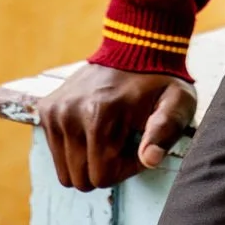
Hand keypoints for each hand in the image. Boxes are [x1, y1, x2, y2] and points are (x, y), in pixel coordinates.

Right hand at [37, 63, 196, 190]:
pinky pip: (56, 152)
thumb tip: (150, 159)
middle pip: (80, 178)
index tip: (139, 146)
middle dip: (105, 167)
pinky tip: (95, 126)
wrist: (137, 45)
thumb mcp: (176, 102)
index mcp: (100, 114)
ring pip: (66, 170)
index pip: (102, 176)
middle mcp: (70, 112)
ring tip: (111, 133)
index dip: (125, 168)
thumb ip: (166, 131)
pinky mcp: (48, 108)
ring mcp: (56, 110)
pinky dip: (75, 147)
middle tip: (125, 140)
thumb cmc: (160, 80)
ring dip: (89, 159)